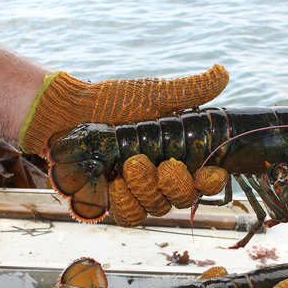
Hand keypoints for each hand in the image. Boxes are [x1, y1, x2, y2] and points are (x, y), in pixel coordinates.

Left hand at [18, 64, 229, 222]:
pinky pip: (130, 216)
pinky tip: (114, 183)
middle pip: (183, 198)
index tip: (209, 172)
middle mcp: (162, 178)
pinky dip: (126, 202)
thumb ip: (191, 89)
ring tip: (130, 166)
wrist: (65, 114)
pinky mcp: (114, 203)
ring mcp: (138, 193)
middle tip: (160, 166)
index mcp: (178, 156)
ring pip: (158, 208)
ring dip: (147, 190)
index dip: (211, 181)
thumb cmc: (111, 101)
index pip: (206, 179)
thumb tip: (223, 72)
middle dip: (175, 185)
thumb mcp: (155, 93)